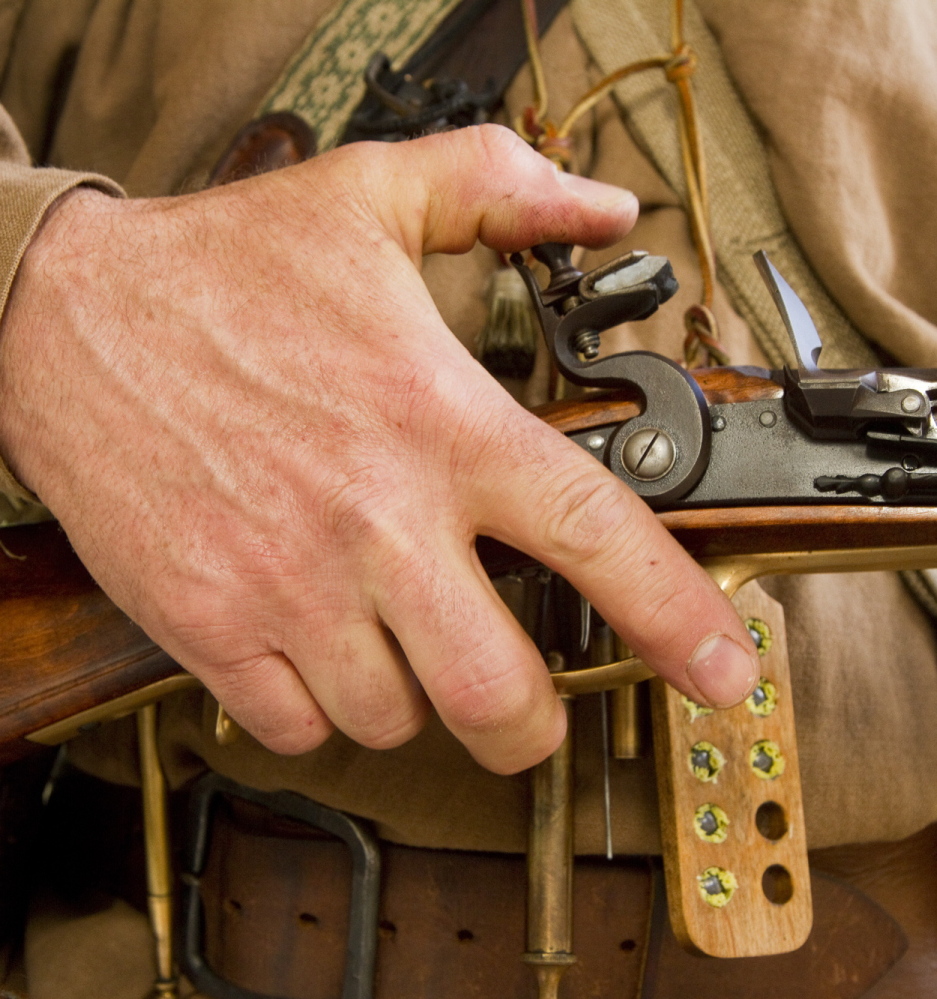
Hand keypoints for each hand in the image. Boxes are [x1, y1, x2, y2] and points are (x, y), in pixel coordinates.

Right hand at [0, 125, 757, 773]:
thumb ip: (499, 188)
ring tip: (398, 642)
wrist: (65, 318)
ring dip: (415, 701)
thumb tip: (599, 206)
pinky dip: (324, 708)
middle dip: (531, 725)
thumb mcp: (369, 197)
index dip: (678, 619)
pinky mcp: (210, 626)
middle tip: (525, 702)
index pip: (594, 536)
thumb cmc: (223, 269)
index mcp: (439, 424)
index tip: (723, 671)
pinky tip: (316, 647)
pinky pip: (298, 725)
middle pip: (499, 694)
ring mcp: (289, 586)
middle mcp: (377, 520)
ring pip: (396, 719)